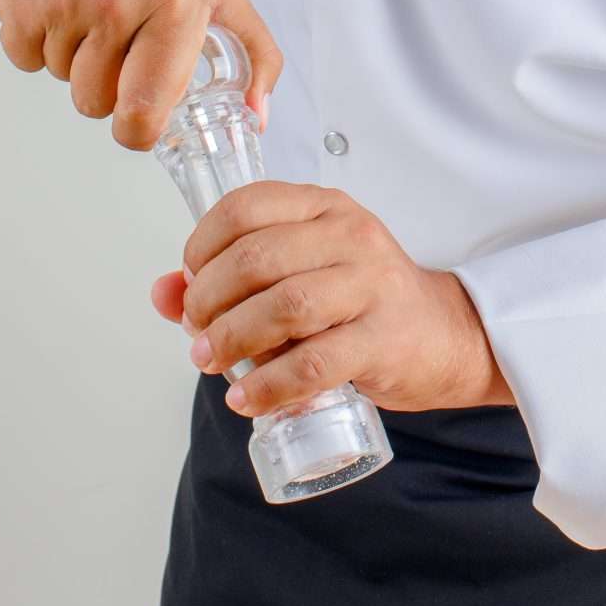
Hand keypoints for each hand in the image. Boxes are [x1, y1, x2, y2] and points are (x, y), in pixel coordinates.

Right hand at [0, 0, 280, 145]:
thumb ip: (253, 52)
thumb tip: (256, 115)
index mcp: (175, 7)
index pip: (144, 113)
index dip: (137, 127)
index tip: (137, 115)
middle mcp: (118, 7)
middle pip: (94, 104)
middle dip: (103, 81)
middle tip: (118, 35)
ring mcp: (65, 4)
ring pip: (59, 78)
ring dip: (71, 53)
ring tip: (90, 3)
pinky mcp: (20, 0)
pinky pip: (23, 57)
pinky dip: (35, 38)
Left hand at [154, 183, 513, 416]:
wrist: (442, 335)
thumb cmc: (359, 302)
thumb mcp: (299, 271)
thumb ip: (229, 279)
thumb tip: (163, 293)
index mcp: (323, 207)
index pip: (244, 207)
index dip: (201, 247)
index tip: (191, 283)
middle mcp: (349, 235)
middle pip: (255, 259)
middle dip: (208, 301)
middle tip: (197, 333)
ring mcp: (371, 285)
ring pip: (283, 307)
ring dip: (232, 340)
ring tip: (212, 363)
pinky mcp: (382, 339)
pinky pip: (313, 363)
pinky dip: (269, 386)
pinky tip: (246, 398)